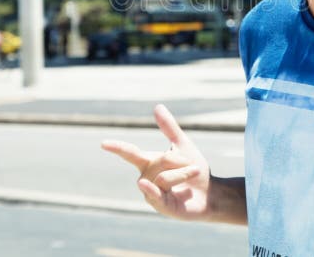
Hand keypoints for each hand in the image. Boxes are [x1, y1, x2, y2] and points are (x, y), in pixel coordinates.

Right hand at [101, 104, 212, 220]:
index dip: (118, 147)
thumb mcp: (182, 146)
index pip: (131, 153)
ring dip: (184, 173)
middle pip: (161, 161)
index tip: (103, 143)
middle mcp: (146, 178)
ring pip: (164, 177)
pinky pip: (155, 194)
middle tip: (194, 166)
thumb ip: (169, 128)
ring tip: (193, 175)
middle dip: (181, 161)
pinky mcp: (160, 206)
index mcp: (149, 163)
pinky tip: (145, 184)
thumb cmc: (194, 170)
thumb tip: (157, 106)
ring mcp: (151, 193)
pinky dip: (152, 190)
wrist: (210, 193)